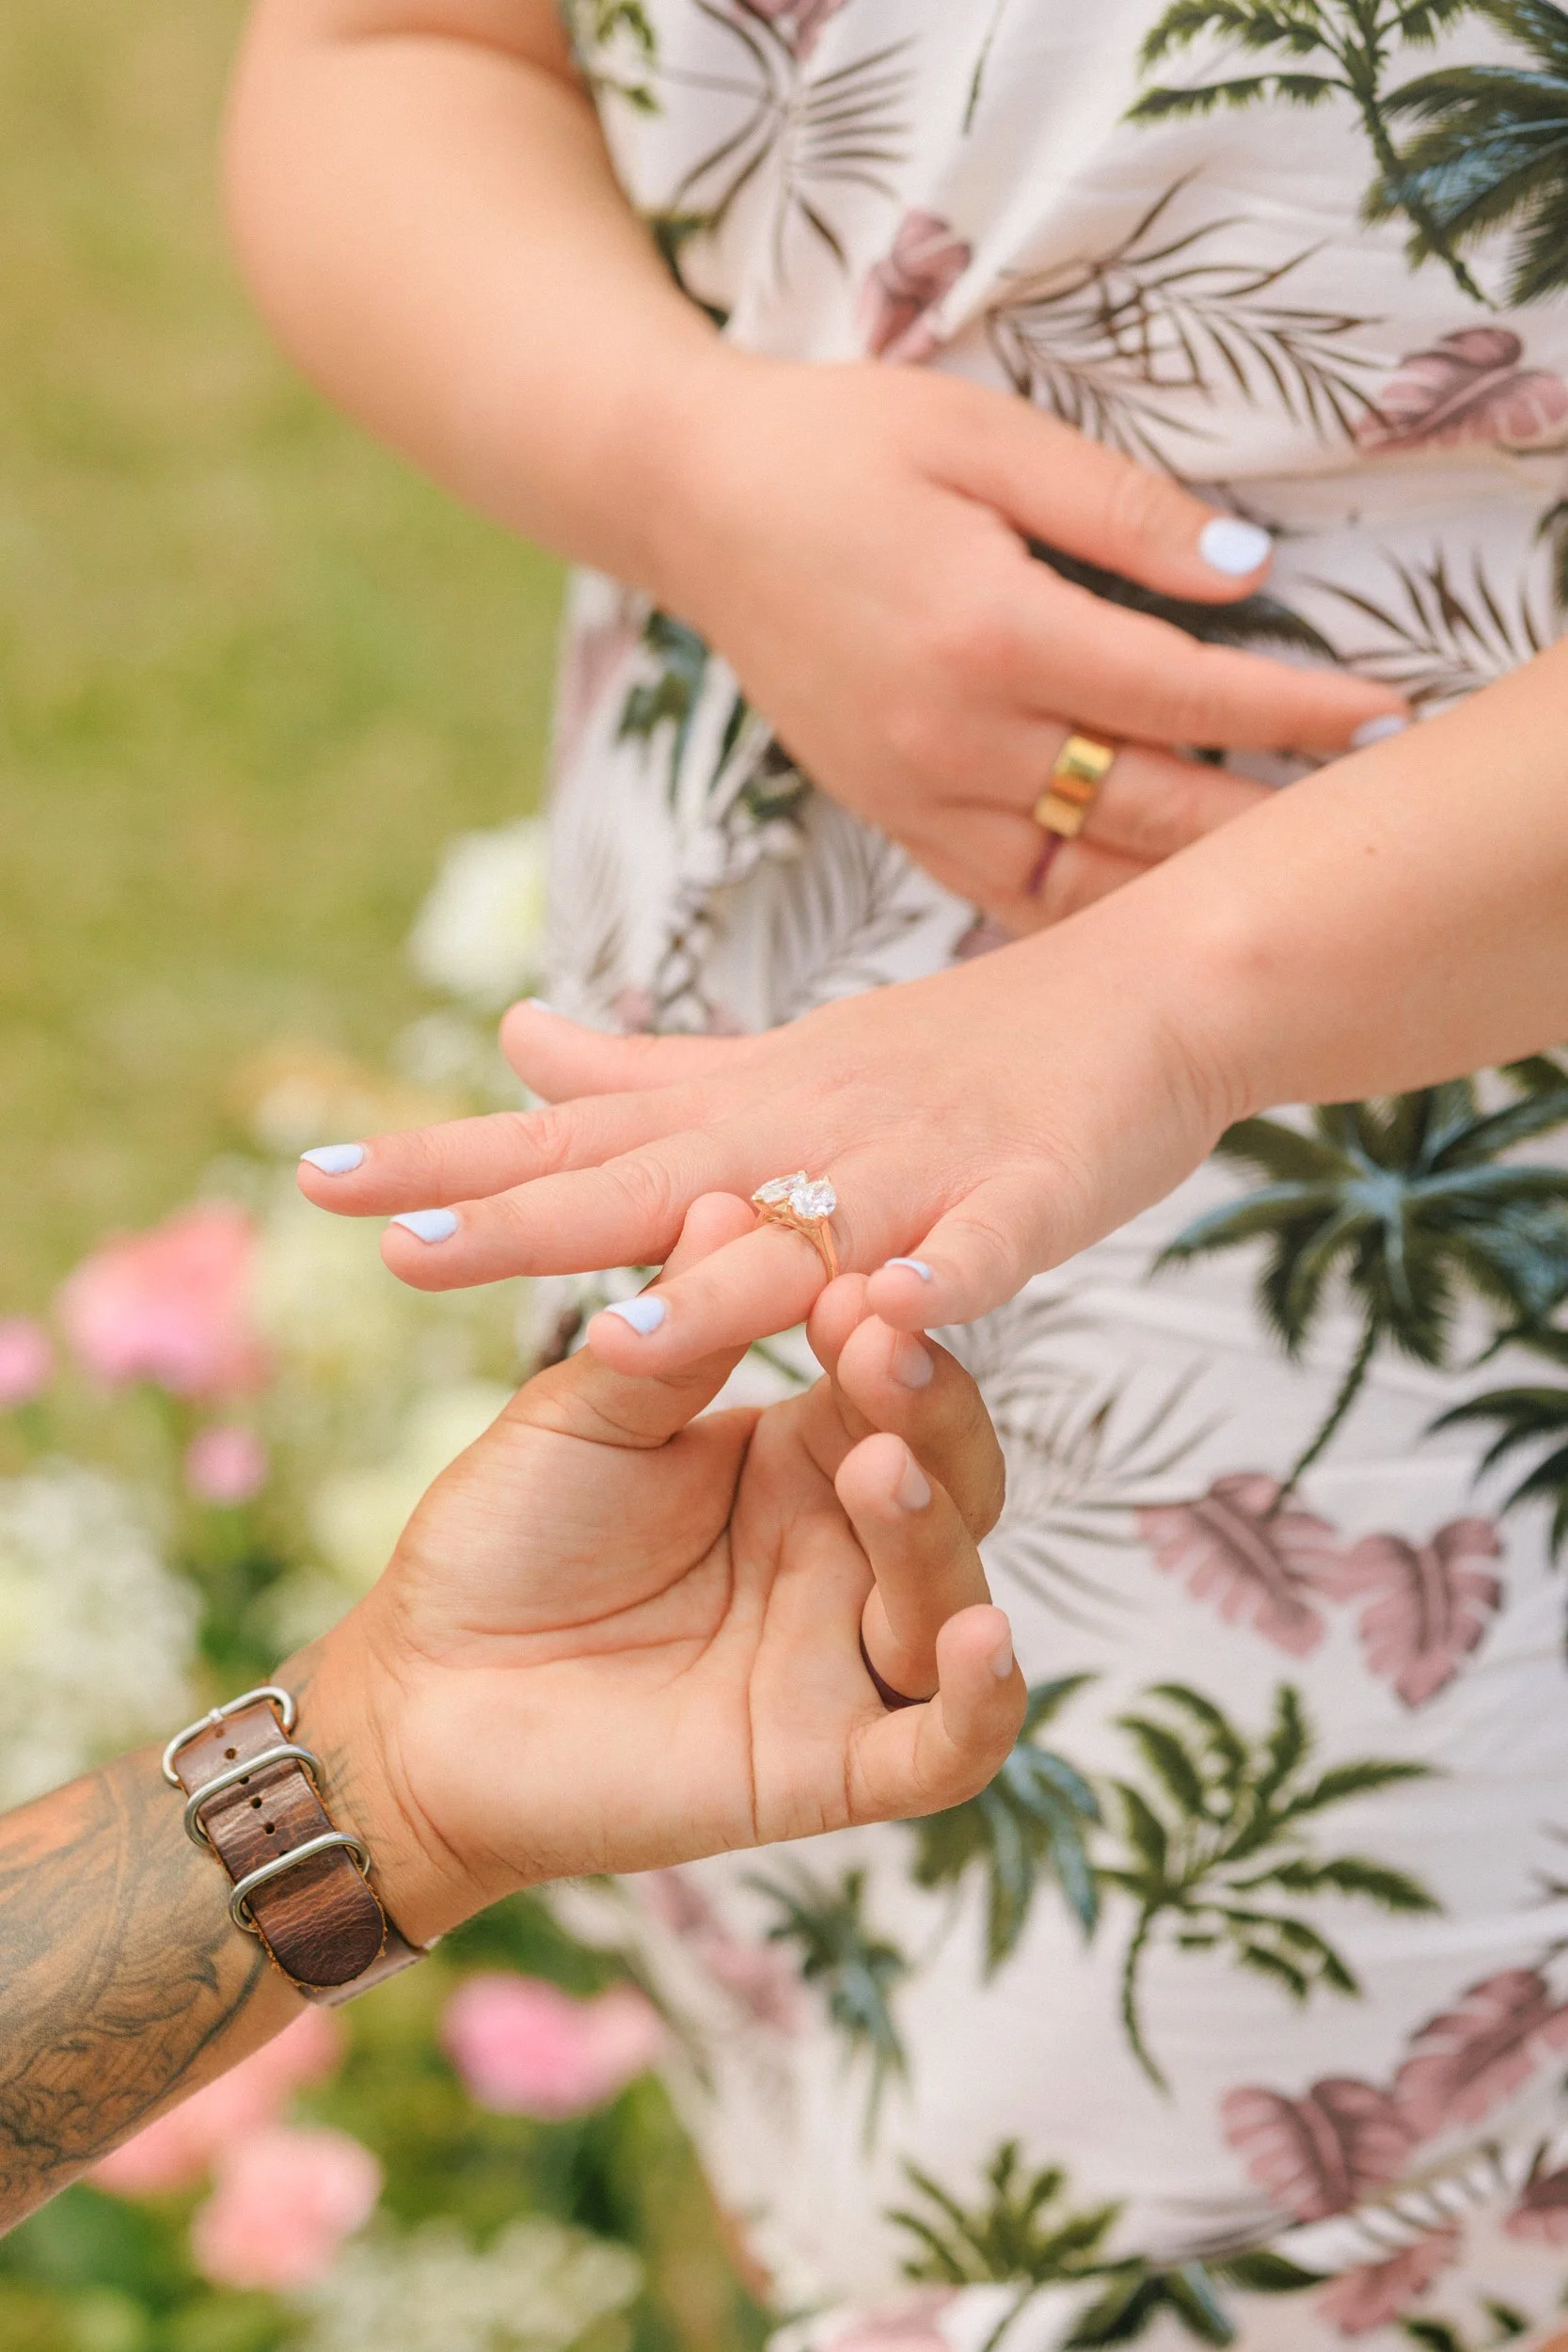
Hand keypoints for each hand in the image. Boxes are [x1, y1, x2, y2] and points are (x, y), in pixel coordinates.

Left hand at [297, 880, 1231, 1369]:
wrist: (1142, 992)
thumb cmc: (958, 1046)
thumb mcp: (777, 1058)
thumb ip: (645, 1070)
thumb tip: (512, 1034)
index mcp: (740, 1116)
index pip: (571, 1141)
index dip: (453, 1162)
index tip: (320, 1178)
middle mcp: (800, 1137)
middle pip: (642, 1184)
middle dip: (519, 1219)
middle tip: (390, 1244)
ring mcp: (910, 1170)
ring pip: (801, 1230)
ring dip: (711, 1283)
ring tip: (608, 1341)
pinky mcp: (1023, 1197)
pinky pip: (979, 1250)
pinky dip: (940, 1280)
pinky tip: (891, 1317)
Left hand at [303, 1195, 1024, 1943]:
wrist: (420, 1698)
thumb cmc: (501, 1541)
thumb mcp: (587, 1417)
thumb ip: (674, 1333)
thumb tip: (732, 1203)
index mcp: (796, 1458)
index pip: (887, 1384)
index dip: (884, 1336)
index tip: (852, 1284)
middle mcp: (841, 1552)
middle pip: (951, 1478)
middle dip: (931, 1410)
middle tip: (882, 1351)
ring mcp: (842, 1661)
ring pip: (951, 1595)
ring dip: (935, 1528)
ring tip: (881, 1468)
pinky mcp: (828, 1768)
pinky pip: (946, 1747)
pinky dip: (984, 1700)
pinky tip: (982, 1638)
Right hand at [655, 356, 1404, 928]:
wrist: (694, 506)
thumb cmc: (842, 446)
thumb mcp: (985, 433)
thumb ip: (1119, 506)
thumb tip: (1246, 566)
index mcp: (987, 631)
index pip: (1179, 692)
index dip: (1291, 709)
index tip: (1378, 715)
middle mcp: (950, 736)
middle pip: (1144, 805)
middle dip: (1263, 812)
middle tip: (1356, 813)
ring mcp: (912, 792)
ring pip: (1078, 876)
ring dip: (1181, 882)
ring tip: (1272, 873)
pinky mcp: (889, 817)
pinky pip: (1005, 892)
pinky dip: (1086, 908)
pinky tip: (1149, 904)